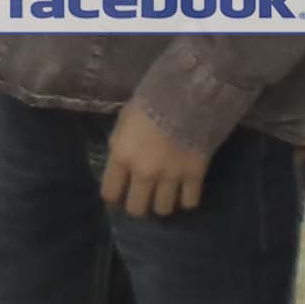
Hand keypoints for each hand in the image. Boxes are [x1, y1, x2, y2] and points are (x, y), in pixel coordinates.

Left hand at [97, 99, 213, 217]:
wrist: (188, 93)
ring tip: (165, 196)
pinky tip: (185, 192)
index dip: (113, 198)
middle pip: (137, 209)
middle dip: (138, 206)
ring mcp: (170, 176)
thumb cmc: (152, 100)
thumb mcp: (125, 120)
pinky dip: (187, 200)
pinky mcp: (195, 175)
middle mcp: (143, 172)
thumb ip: (121, 144)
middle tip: (143, 199)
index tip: (117, 197)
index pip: (109, 193)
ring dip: (163, 204)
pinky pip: (190, 202)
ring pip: (163, 210)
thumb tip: (121, 162)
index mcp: (122, 156)